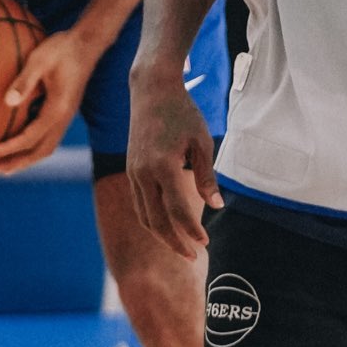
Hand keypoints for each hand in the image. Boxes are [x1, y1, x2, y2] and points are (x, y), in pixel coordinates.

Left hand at [0, 29, 96, 172]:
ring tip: (0, 168)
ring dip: (23, 161)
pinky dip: (30, 150)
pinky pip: (46, 139)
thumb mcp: (40, 59)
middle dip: (15, 163)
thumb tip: (8, 102)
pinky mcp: (62, 114)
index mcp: (58, 108)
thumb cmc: (62, 48)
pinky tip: (15, 150)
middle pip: (39, 152)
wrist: (87, 44)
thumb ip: (24, 81)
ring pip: (44, 149)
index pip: (31, 137)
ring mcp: (65, 118)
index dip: (9, 148)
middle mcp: (64, 119)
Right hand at [126, 71, 222, 258]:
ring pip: (144, 215)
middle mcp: (143, 172)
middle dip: (175, 242)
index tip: (205, 243)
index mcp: (163, 166)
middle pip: (157, 220)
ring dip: (162, 235)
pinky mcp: (130, 169)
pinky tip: (167, 226)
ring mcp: (133, 172)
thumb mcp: (202, 142)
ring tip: (181, 246)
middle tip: (193, 256)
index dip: (192, 230)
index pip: (177, 210)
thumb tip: (216, 206)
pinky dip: (152, 220)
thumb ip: (206, 177)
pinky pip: (139, 204)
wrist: (152, 90)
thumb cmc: (182, 113)